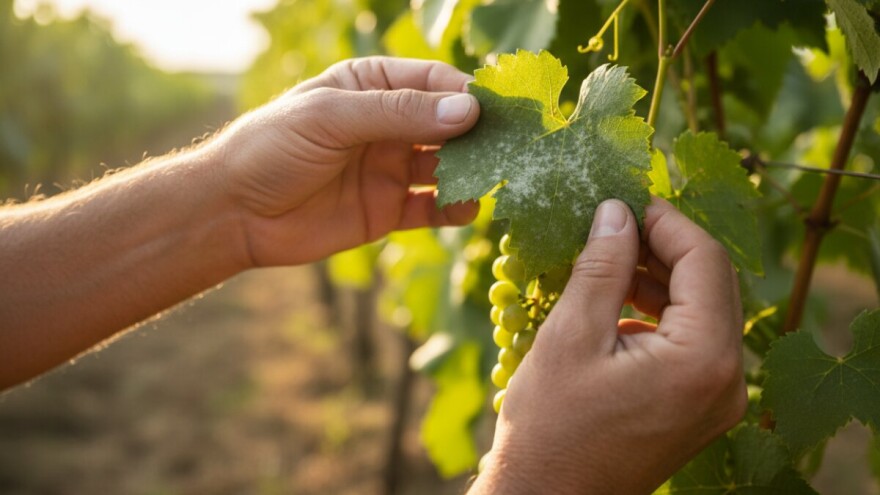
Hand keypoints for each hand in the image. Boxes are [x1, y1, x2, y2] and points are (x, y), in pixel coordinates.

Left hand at [208, 57, 479, 266]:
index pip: (432, 82)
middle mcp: (388, 126)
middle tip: (513, 146)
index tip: (500, 107)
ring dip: (473, 172)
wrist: (234, 211)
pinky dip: (454, 208)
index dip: (467, 93)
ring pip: (446, 166)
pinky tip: (467, 208)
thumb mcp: (333, 118)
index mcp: (372, 87)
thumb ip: (399, 113)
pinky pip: (432, 208)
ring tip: (498, 179)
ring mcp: (390, 168)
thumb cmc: (273, 147)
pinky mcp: (388, 210)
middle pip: (448, 125)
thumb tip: (468, 110)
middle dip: (480, 134)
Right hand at [473, 198, 746, 493]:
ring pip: (701, 311)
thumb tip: (617, 210)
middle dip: (663, 246)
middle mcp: (726, 381)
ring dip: (659, 278)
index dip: (666, 221)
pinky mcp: (698, 408)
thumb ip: (603, 266)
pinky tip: (616, 302)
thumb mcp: (571, 335)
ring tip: (608, 258)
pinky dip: (659, 313)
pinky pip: (691, 342)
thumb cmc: (551, 425)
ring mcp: (716, 399)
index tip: (623, 200)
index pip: (705, 261)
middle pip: (710, 284)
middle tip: (612, 223)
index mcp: (703, 359)